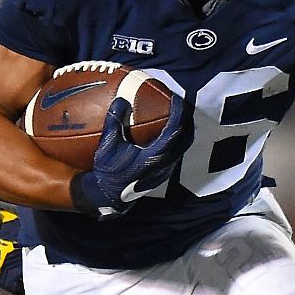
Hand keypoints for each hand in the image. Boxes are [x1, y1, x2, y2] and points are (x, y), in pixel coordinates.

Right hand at [70, 95, 186, 219]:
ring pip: (184, 146)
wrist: (109, 196)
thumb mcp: (108, 146)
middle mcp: (165, 163)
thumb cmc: (108, 172)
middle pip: (186, 137)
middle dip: (186, 119)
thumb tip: (120, 101)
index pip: (174, 130)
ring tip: (178, 115)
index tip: (175, 99)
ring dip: (184, 129)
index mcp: (154, 156)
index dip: (178, 113)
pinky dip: (178, 139)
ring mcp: (166, 170)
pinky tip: (169, 132)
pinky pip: (178, 152)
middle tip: (181, 104)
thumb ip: (114, 123)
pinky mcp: (164, 173)